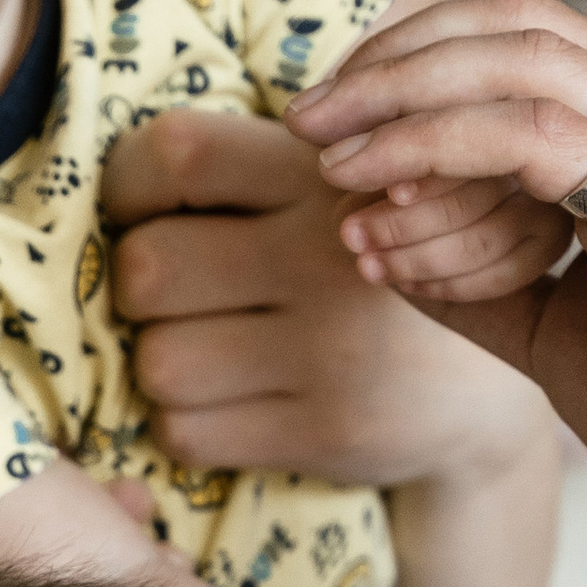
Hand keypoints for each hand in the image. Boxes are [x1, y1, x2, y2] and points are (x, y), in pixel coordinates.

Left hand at [102, 105, 542, 490]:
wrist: (483, 391)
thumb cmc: (368, 274)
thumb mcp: (338, 190)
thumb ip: (245, 168)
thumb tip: (103, 188)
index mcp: (323, 173)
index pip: (175, 154)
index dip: (129, 186)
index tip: (145, 212)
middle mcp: (330, 253)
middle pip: (146, 268)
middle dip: (141, 289)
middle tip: (183, 295)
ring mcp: (332, 350)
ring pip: (157, 361)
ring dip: (163, 363)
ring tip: (213, 350)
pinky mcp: (328, 430)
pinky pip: (187, 432)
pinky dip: (188, 423)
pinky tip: (233, 402)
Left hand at [285, 0, 586, 570]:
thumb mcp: (555, 334)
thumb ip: (478, 279)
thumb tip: (378, 243)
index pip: (530, 38)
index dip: (422, 55)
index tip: (339, 116)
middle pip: (521, 21)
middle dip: (399, 57)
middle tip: (312, 118)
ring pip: (524, 62)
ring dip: (406, 102)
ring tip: (331, 161)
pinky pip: (539, 143)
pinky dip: (444, 160)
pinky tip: (384, 215)